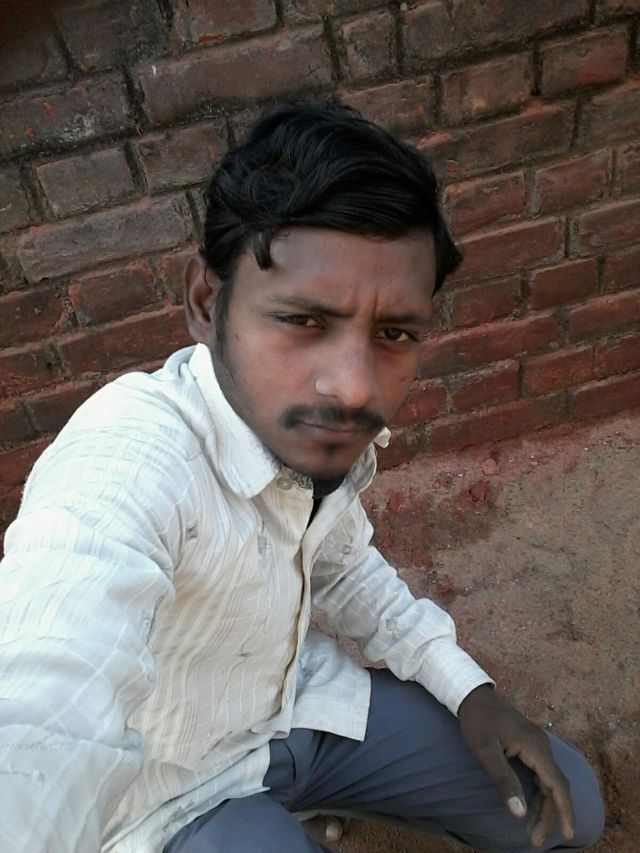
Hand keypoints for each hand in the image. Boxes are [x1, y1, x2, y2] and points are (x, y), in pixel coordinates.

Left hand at [457, 684, 573, 847]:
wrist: (472, 695)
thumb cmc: (477, 721)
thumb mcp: (484, 750)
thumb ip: (503, 780)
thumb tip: (520, 813)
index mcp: (535, 747)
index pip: (557, 785)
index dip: (564, 812)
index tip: (567, 835)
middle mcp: (543, 747)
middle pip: (555, 787)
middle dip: (550, 816)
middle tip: (535, 841)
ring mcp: (539, 746)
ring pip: (550, 783)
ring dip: (545, 808)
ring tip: (533, 833)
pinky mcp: (532, 747)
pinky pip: (542, 776)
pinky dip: (540, 795)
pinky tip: (532, 809)